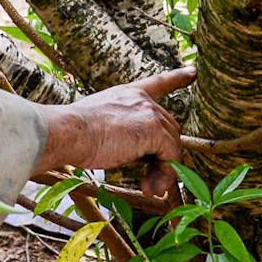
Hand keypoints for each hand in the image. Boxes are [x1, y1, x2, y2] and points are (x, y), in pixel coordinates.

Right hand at [36, 68, 194, 204]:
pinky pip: (171, 156)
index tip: (193, 72)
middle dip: (162, 158)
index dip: (177, 77)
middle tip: (150, 183)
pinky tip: (149, 188)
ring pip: (172, 145)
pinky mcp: (154, 131)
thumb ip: (125, 134)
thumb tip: (142, 158)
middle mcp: (143, 100)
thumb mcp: (101, 126)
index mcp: (128, 94)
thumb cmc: (75, 134)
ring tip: (150, 190)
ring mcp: (150, 114)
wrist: (69, 133)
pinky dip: (165, 175)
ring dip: (163, 171)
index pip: (158, 83)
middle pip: (168, 129)